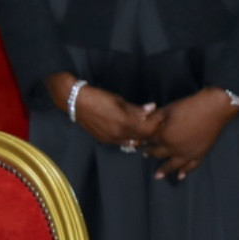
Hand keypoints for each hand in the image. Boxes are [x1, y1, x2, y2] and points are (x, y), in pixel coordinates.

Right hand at [45, 72, 161, 149]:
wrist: (75, 101)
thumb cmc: (98, 97)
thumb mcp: (119, 100)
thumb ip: (136, 108)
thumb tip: (152, 108)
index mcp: (125, 123)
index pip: (148, 129)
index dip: (157, 125)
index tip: (163, 118)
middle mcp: (119, 135)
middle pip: (142, 138)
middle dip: (150, 132)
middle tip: (157, 125)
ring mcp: (111, 139)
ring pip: (132, 142)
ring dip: (140, 137)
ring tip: (145, 128)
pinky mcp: (104, 140)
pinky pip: (122, 142)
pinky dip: (129, 138)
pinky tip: (130, 130)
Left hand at [142, 87, 238, 180]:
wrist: (213, 109)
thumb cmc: (189, 107)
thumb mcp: (167, 110)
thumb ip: (154, 117)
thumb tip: (143, 120)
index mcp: (165, 137)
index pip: (151, 141)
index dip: (146, 141)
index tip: (142, 141)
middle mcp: (174, 148)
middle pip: (159, 153)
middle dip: (151, 154)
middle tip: (145, 155)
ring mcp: (188, 153)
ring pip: (173, 165)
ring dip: (164, 170)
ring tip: (158, 176)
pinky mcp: (200, 154)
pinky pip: (191, 166)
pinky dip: (185, 172)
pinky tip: (180, 176)